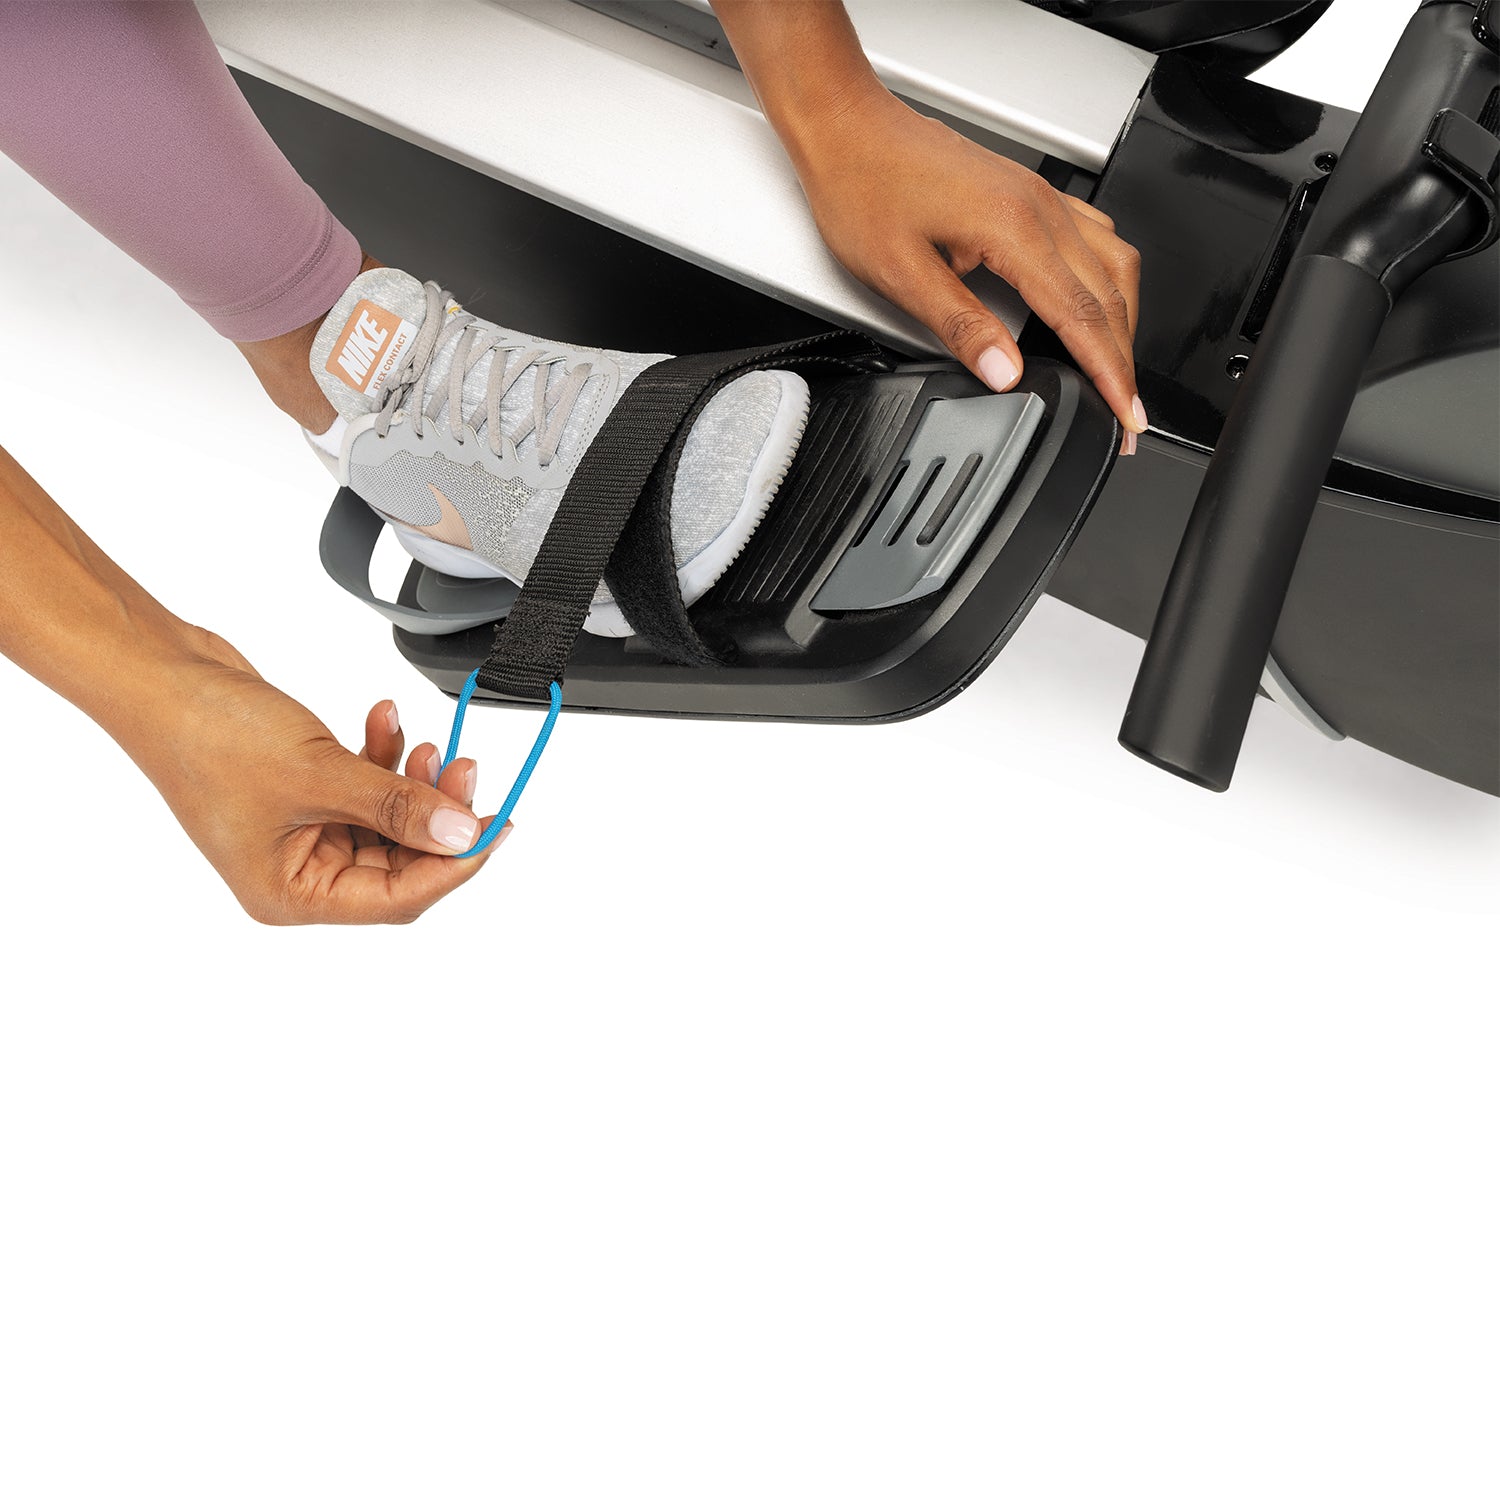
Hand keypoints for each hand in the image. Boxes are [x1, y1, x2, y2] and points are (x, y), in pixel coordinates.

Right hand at [138, 631, 505, 924]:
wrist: (160, 675)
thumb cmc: (208, 736)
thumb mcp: (320, 775)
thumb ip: (397, 806)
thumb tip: (461, 834)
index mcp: (290, 894)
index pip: (397, 900)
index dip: (452, 865)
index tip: (496, 828)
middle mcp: (296, 872)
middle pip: (399, 861)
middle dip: (437, 815)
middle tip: (467, 772)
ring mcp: (301, 831)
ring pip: (388, 821)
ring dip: (414, 782)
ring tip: (430, 743)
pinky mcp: (306, 792)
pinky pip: (366, 787)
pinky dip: (383, 756)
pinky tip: (385, 719)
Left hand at [791, 84, 1146, 448]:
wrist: (848, 128)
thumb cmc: (864, 187)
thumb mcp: (902, 274)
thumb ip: (960, 328)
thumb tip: (1004, 372)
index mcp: (1014, 228)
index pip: (1082, 316)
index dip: (1109, 373)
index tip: (1125, 413)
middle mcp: (1040, 208)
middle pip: (1109, 294)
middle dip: (1125, 361)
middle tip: (1128, 413)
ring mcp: (1040, 197)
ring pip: (1113, 263)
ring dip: (1124, 322)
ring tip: (1119, 370)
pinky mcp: (1029, 194)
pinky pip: (1095, 238)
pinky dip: (1108, 282)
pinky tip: (1100, 304)